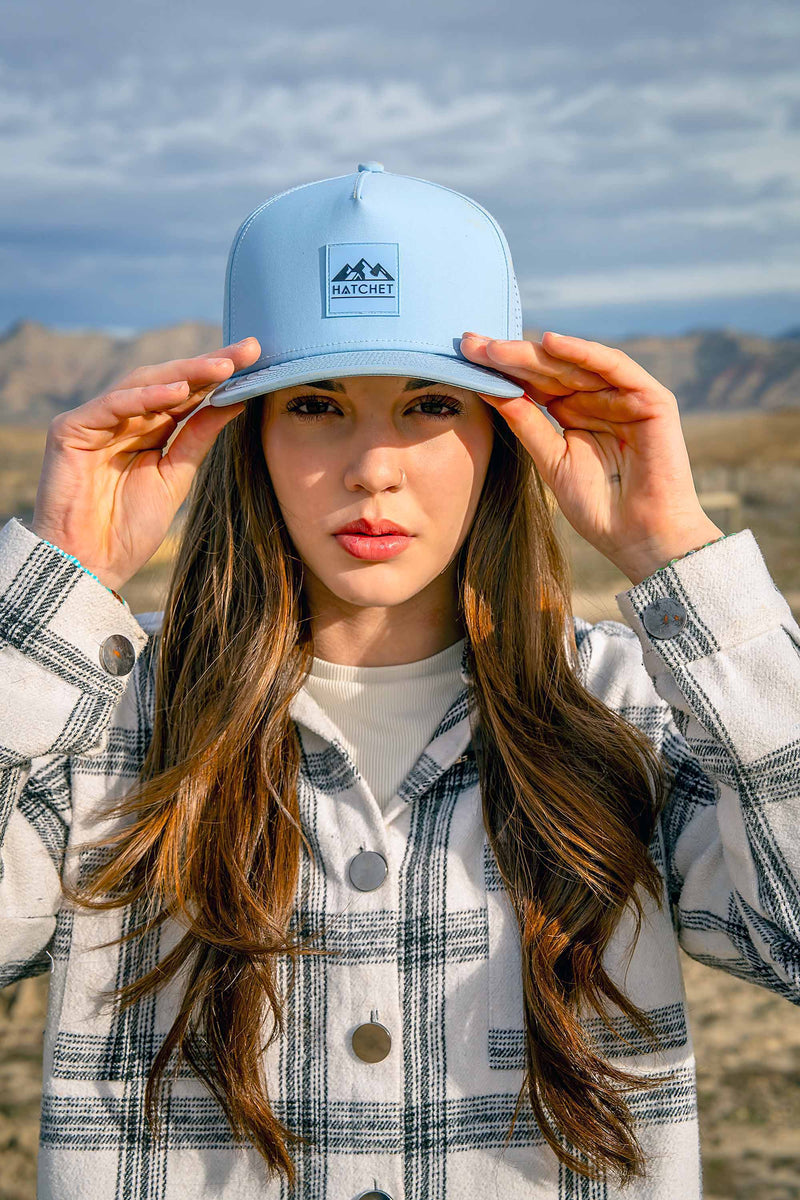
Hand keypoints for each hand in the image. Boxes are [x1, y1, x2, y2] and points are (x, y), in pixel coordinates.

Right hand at [31, 338, 261, 591]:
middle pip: (168, 381)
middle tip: (246, 351)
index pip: (187, 395)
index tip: (256, 359)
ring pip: (142, 384)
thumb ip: (198, 438)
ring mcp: (96, 421)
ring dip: (183, 374)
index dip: (218, 377)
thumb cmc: (129, 528)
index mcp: (148, 431)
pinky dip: (144, 397)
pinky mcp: (71, 429)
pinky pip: (112, 405)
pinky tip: (177, 392)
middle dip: (207, 366)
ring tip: (221, 368)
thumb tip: (235, 402)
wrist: (90, 564)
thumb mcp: (176, 477)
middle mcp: (122, 419)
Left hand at [460, 331, 723, 584]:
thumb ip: (526, 421)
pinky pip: (614, 366)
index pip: (535, 383)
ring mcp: (626, 396)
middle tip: (471, 344)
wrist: (640, 537)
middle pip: (550, 368)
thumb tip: (488, 388)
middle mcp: (600, 398)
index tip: (464, 358)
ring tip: (496, 348)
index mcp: (575, 412)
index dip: (502, 370)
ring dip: (536, 352)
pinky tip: (550, 343)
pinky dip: (583, 352)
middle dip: (510, 356)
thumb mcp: (551, 459)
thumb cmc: (598, 507)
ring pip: (575, 364)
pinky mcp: (651, 398)